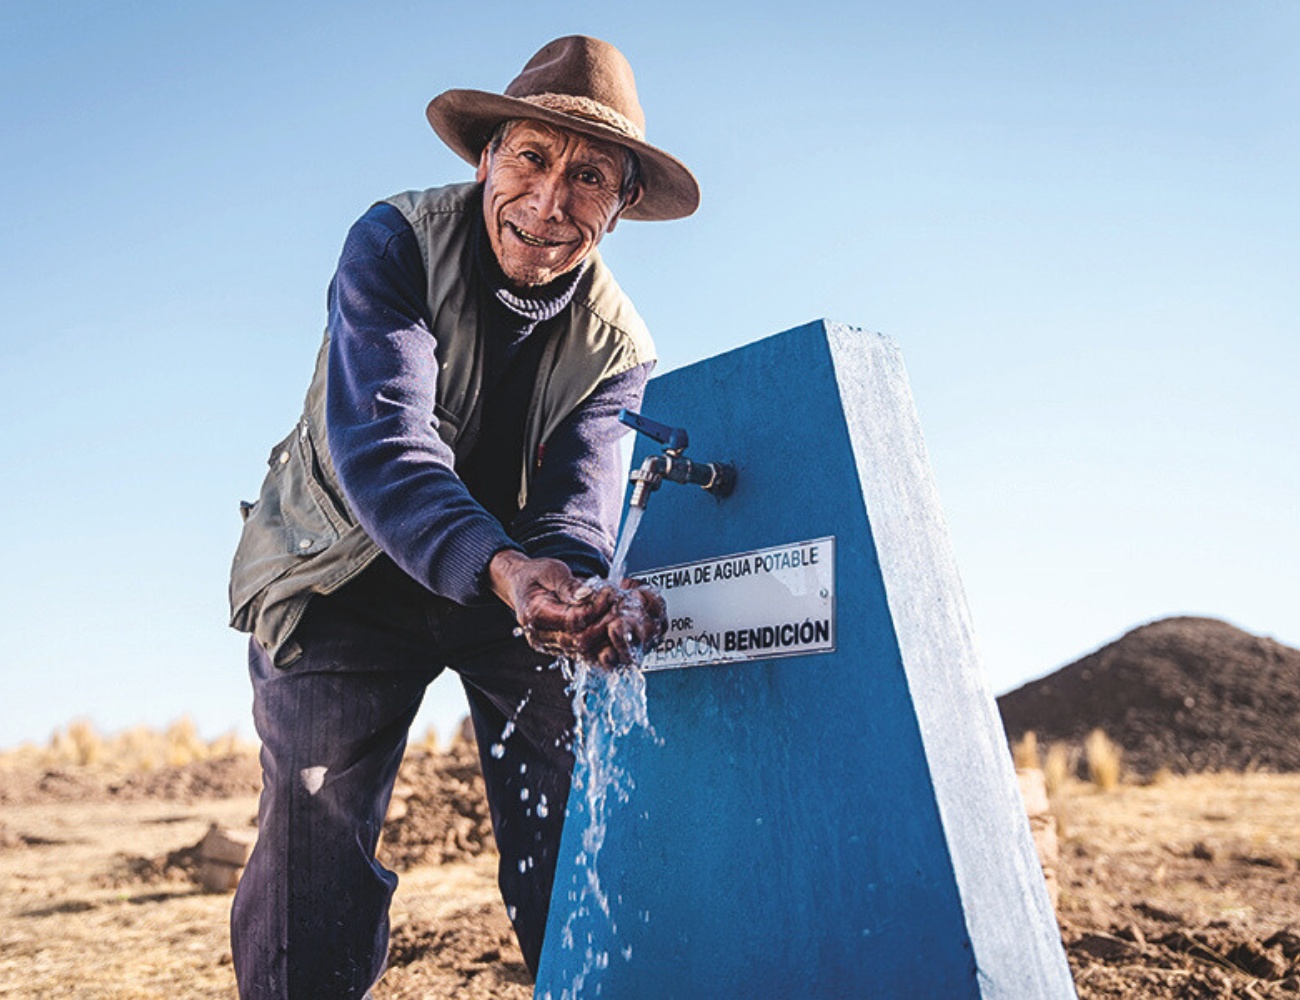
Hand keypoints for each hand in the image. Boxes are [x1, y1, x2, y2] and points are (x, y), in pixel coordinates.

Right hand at [488, 551, 666, 668]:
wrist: (520, 585)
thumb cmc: (535, 575)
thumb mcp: (551, 570)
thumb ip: (568, 584)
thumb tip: (586, 595)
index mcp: (534, 614)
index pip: (573, 620)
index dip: (596, 609)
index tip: (610, 594)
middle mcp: (539, 635)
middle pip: (580, 641)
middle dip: (605, 625)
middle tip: (620, 606)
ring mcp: (548, 645)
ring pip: (584, 651)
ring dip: (605, 635)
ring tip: (618, 616)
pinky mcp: (557, 648)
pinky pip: (582, 652)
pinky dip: (599, 642)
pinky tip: (610, 627)